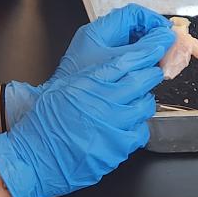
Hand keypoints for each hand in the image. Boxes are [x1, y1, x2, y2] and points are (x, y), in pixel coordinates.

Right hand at [0, 4, 173, 196]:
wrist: (36, 154)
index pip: (132, 58)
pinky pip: (141, 131)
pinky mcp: (120, 147)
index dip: (151, 47)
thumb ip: (95, 74)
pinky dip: (136, 126)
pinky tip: (123, 125)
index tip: (162, 42)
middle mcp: (108, 100)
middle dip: (150, 72)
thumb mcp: (67, 85)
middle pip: (146, 78)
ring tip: (128, 103)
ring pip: (147, 105)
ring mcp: (117, 125)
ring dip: (142, 100)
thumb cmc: (46, 119)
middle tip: (148, 72)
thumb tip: (122, 63)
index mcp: (93, 80)